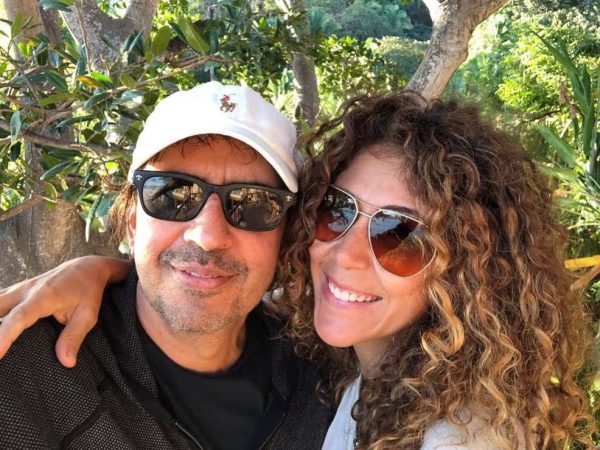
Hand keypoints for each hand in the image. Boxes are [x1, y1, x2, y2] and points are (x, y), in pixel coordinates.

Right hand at [0, 256, 130, 366]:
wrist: (86, 267)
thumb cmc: (88, 291)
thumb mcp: (88, 315)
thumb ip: (74, 337)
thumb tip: (66, 362)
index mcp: (45, 296)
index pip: (19, 317)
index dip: (4, 335)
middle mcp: (27, 290)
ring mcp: (20, 288)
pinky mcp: (17, 290)